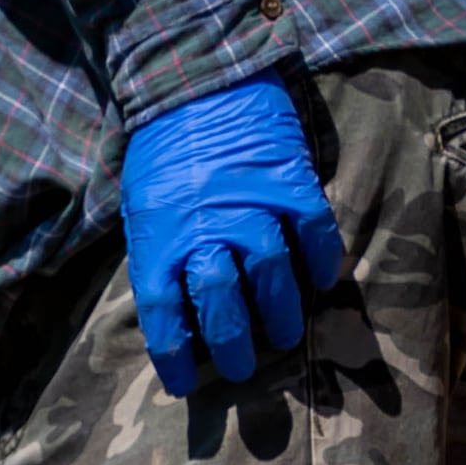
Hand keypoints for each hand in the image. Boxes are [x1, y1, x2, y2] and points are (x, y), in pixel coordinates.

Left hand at [118, 74, 344, 394]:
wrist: (197, 80)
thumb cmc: (162, 152)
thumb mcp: (142, 207)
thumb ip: (159, 254)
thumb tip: (178, 310)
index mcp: (158, 236)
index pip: (164, 311)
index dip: (174, 353)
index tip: (185, 384)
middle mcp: (204, 227)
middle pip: (221, 301)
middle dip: (234, 344)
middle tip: (246, 370)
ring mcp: (250, 203)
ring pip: (271, 273)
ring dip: (281, 312)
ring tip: (286, 337)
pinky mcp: (290, 179)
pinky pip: (313, 230)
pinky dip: (320, 260)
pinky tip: (322, 282)